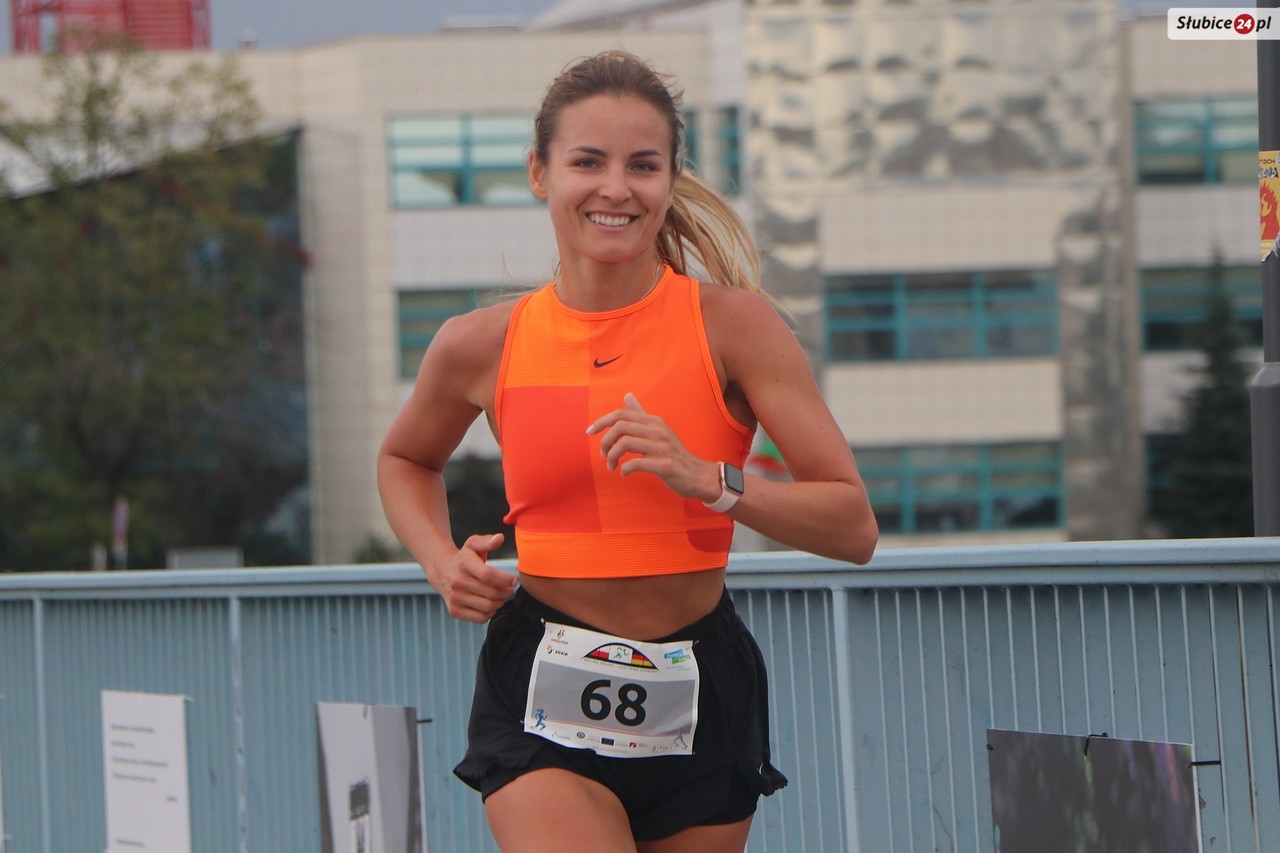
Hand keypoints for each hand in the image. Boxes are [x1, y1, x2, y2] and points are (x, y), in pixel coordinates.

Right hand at [428, 533, 515, 622]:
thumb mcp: (473, 544)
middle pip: (491, 593)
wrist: (441, 571)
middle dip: (506, 592)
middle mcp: (457, 582)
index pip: (488, 575)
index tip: (514, 581)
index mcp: (464, 564)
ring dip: (500, 603)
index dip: (505, 580)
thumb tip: (500, 538)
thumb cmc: (463, 557)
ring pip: (487, 606)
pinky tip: (491, 604)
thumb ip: (487, 541)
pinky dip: (490, 613)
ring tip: (502, 596)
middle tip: (510, 590)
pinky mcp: (454, 610)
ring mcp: (454, 598)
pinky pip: (480, 618)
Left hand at [586, 393, 718, 501]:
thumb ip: (641, 415)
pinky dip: (625, 469)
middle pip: (620, 426)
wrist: (698, 475)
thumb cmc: (674, 454)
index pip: (622, 414)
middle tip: (604, 455)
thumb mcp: (658, 431)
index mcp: (654, 422)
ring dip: (612, 456)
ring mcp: (663, 448)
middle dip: (605, 441)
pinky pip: (637, 463)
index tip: (589, 432)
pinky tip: (624, 473)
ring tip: (612, 465)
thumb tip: (627, 396)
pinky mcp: (665, 465)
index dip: (601, 421)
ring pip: (625, 444)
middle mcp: (658, 431)